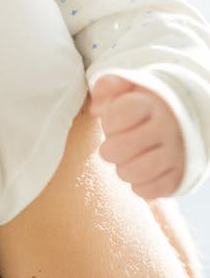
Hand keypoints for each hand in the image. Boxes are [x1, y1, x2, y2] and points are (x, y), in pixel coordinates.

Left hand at [90, 76, 184, 198]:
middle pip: (123, 146)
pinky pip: (151, 190)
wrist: (181, 122)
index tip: (111, 123)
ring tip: (123, 162)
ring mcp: (176, 154)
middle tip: (110, 148)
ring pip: (138, 171)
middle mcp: (167, 128)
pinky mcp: (180, 177)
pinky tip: (138, 174)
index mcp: (152, 104)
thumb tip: (95, 108)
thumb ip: (108, 87)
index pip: (119, 114)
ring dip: (122, 170)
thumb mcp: (129, 87)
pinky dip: (138, 186)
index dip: (108, 122)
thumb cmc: (144, 105)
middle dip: (109, 150)